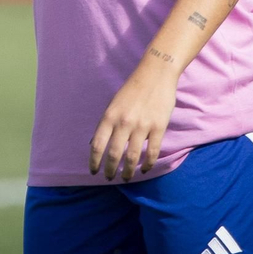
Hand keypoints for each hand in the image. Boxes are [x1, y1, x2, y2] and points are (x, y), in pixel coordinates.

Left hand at [89, 58, 178, 181]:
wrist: (155, 75)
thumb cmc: (132, 90)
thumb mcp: (113, 104)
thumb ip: (107, 124)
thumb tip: (96, 144)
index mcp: (109, 116)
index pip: (97, 145)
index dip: (94, 161)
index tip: (93, 171)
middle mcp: (124, 123)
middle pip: (113, 154)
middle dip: (109, 170)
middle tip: (109, 178)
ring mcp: (142, 126)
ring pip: (132, 157)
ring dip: (128, 171)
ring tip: (126, 178)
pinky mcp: (159, 127)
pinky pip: (152, 151)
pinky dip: (148, 164)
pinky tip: (144, 169)